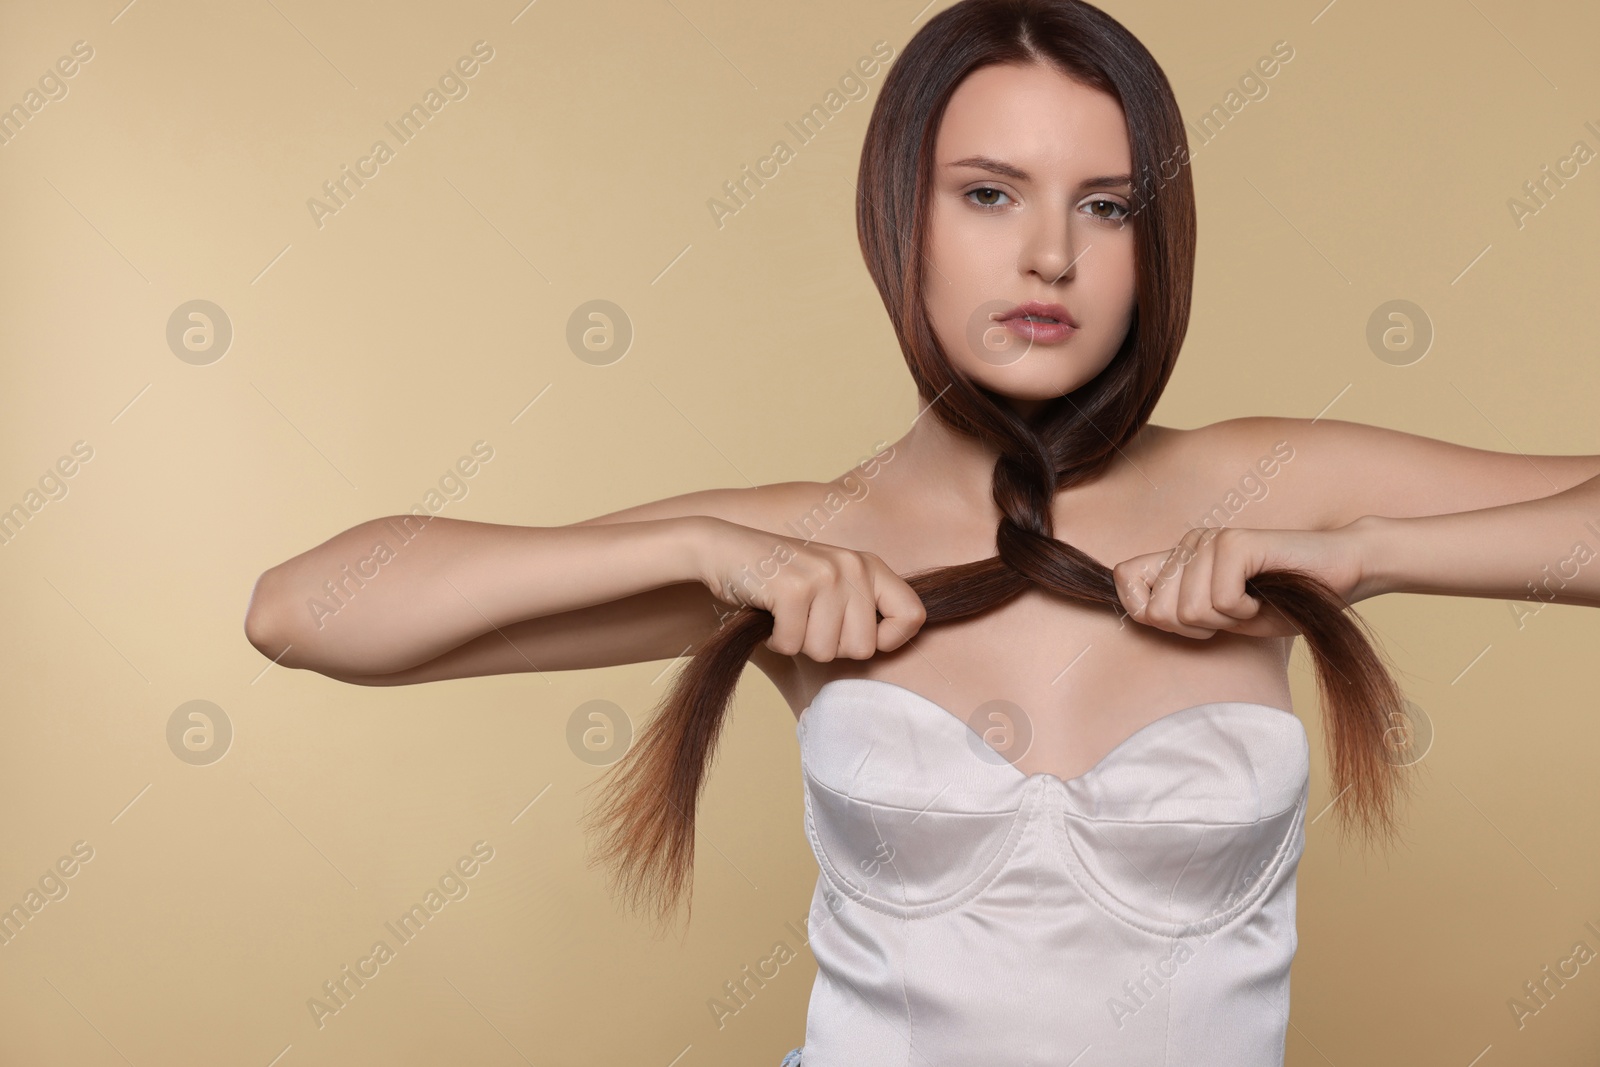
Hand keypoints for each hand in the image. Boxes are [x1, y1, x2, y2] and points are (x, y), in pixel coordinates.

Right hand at [694, 518, 927, 660]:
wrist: (724, 548)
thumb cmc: (780, 576)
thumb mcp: (831, 582)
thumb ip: (860, 607)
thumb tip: (884, 647)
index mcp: (868, 565)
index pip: (913, 615)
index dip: (891, 641)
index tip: (857, 638)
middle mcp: (852, 567)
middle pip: (862, 648)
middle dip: (829, 648)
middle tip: (807, 624)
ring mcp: (822, 576)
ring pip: (825, 651)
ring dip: (799, 645)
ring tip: (788, 617)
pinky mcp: (792, 589)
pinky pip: (792, 645)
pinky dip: (776, 641)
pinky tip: (771, 619)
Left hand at [1110, 522, 1374, 638]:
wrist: (1343, 576)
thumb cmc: (1284, 601)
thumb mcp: (1222, 617)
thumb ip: (1179, 612)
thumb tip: (1141, 612)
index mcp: (1180, 557)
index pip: (1124, 580)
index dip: (1148, 613)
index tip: (1193, 622)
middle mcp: (1189, 543)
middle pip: (1159, 611)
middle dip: (1198, 628)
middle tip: (1235, 614)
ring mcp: (1209, 540)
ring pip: (1189, 611)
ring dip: (1227, 621)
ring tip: (1253, 603)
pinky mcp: (1234, 542)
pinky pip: (1219, 602)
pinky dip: (1246, 613)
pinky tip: (1264, 597)